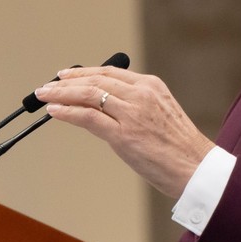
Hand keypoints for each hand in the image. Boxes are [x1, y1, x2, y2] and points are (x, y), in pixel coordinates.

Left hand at [34, 65, 213, 198]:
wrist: (196, 168)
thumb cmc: (180, 147)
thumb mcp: (161, 113)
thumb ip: (137, 104)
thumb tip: (106, 107)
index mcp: (151, 85)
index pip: (110, 72)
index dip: (84, 72)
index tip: (66, 75)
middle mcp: (140, 94)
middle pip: (94, 80)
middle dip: (66, 82)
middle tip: (47, 86)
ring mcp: (132, 113)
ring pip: (87, 95)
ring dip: (61, 94)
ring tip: (43, 96)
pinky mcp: (123, 134)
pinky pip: (88, 117)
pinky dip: (67, 112)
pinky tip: (54, 111)